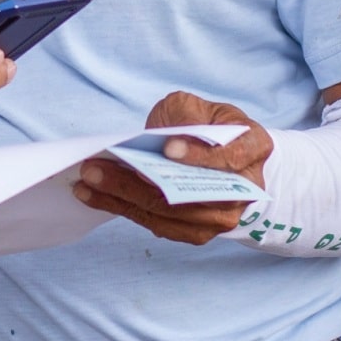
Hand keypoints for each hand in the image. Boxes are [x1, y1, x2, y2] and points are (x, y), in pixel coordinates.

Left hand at [73, 92, 273, 246]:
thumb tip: (165, 135)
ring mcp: (222, 217)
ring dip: (122, 198)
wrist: (226, 157)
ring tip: (87, 181)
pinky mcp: (197, 233)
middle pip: (189, 193)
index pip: (229, 156)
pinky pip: (158, 225)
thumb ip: (185, 114)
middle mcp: (244, 190)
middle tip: (97, 167)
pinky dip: (123, 210)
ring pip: (168, 213)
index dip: (199, 155)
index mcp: (254, 148)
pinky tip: (94, 195)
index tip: (166, 148)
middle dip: (138, 181)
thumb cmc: (210, 127)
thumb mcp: (201, 107)